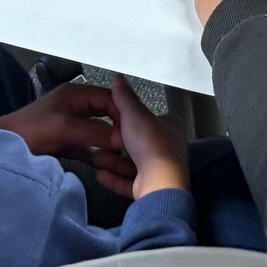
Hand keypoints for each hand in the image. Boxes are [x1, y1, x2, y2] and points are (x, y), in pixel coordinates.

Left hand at [0, 83, 136, 193]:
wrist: (4, 146)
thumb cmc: (31, 130)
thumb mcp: (64, 128)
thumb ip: (94, 133)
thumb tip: (121, 140)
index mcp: (76, 95)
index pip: (109, 99)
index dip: (123, 113)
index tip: (136, 131)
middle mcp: (76, 107)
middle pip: (106, 116)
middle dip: (119, 130)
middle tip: (133, 147)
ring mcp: (72, 126)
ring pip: (99, 134)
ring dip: (109, 145)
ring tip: (125, 159)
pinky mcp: (67, 142)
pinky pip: (89, 147)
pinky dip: (98, 155)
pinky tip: (108, 165)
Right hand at [108, 74, 188, 198]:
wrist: (158, 183)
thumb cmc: (151, 144)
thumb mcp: (134, 114)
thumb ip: (124, 97)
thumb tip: (118, 77)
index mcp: (171, 127)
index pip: (150, 119)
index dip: (131, 119)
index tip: (112, 120)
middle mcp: (169, 148)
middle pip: (138, 143)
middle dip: (117, 144)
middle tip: (99, 140)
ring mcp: (160, 171)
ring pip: (132, 165)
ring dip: (113, 162)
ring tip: (95, 157)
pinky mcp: (151, 188)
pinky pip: (129, 182)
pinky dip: (114, 179)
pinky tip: (99, 174)